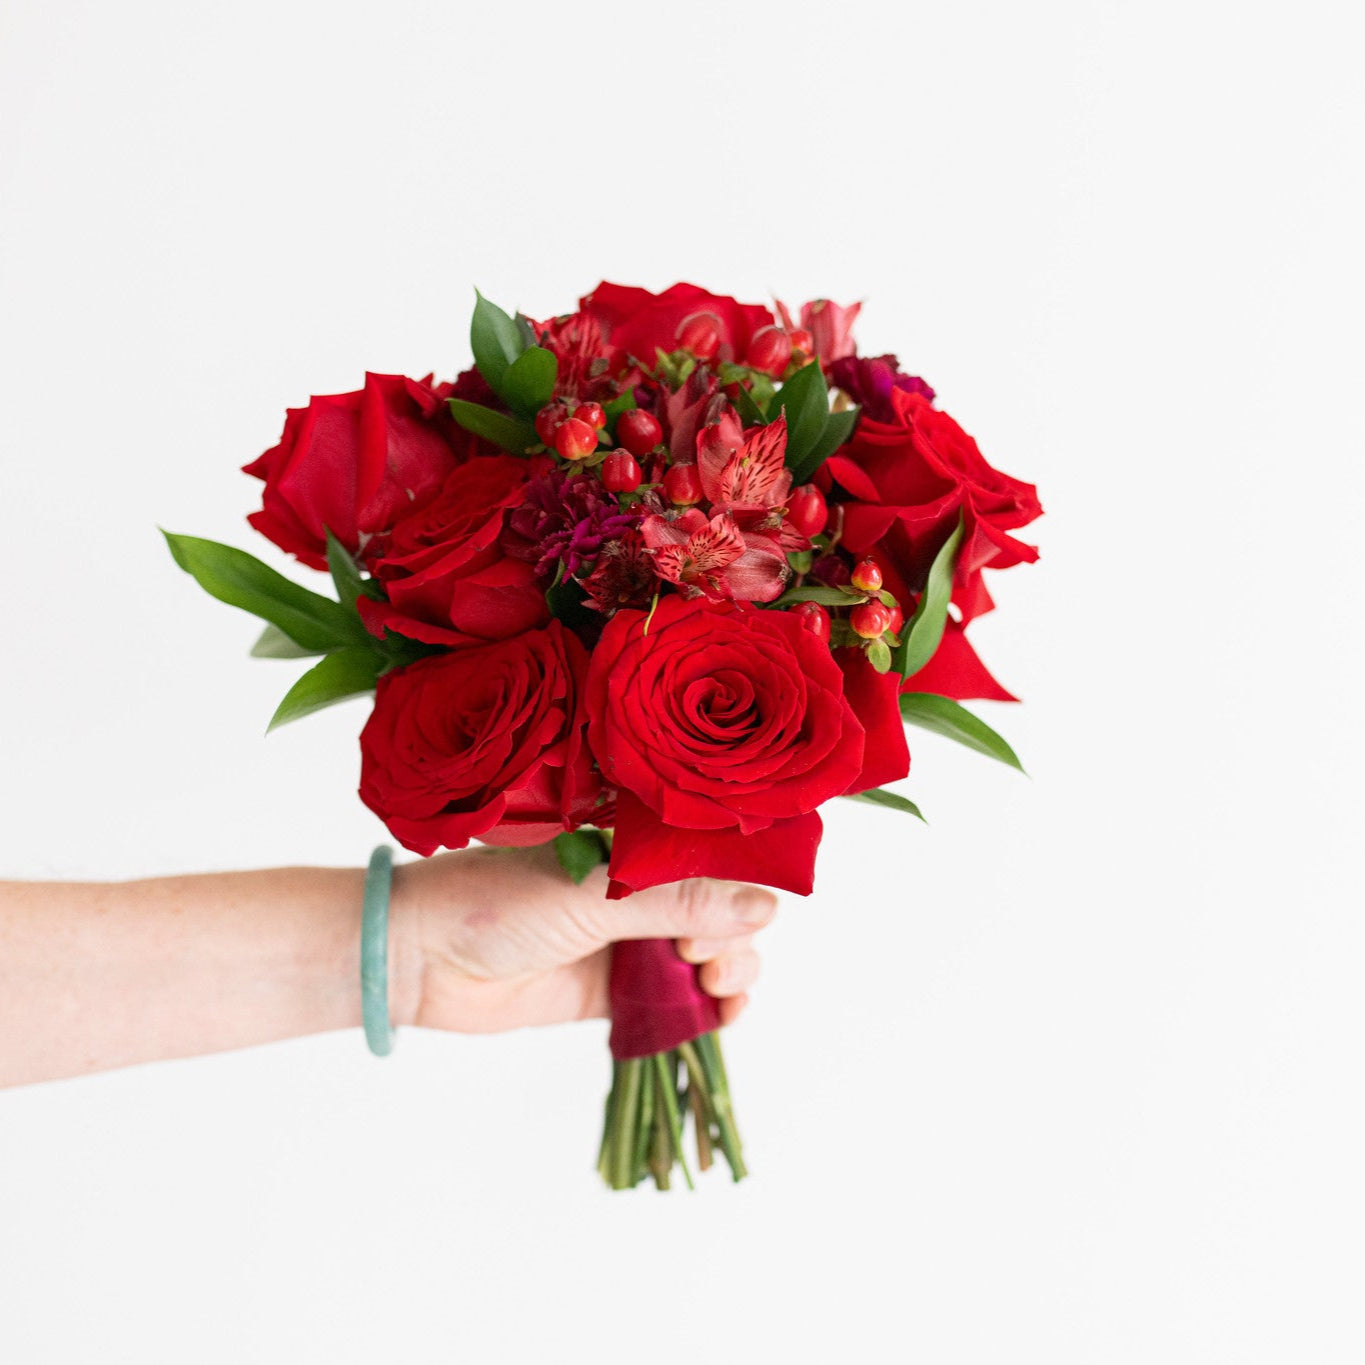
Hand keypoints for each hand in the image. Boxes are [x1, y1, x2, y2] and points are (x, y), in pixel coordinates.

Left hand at [388, 844, 777, 1034]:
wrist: (420, 959)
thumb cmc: (495, 902)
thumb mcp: (593, 895)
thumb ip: (677, 902)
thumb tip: (766, 907)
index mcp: (634, 843)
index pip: (716, 857)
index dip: (738, 885)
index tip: (724, 915)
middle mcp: (639, 888)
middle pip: (723, 910)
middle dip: (734, 937)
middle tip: (699, 957)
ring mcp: (629, 940)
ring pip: (709, 955)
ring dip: (731, 971)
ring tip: (715, 988)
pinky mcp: (616, 991)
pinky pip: (679, 998)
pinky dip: (710, 1008)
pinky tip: (723, 1014)